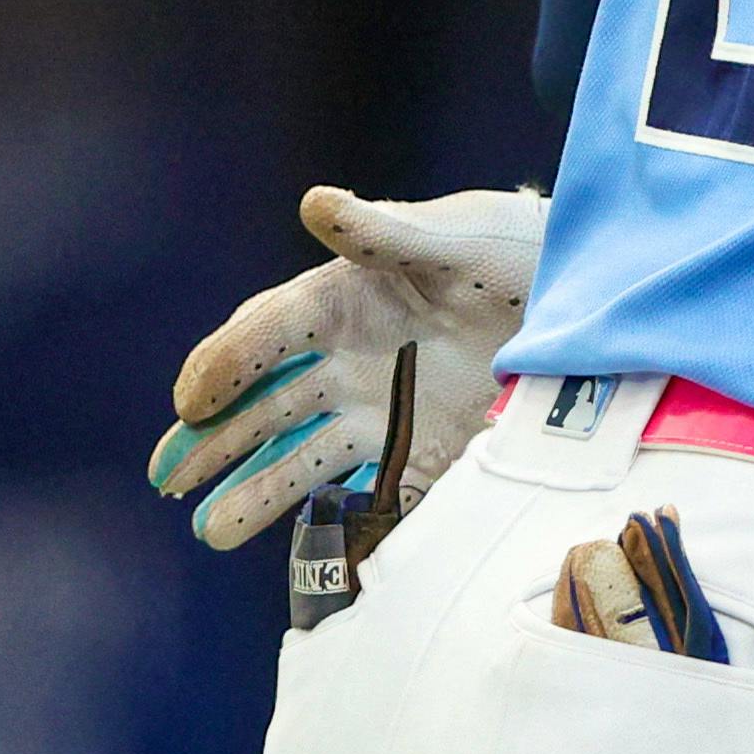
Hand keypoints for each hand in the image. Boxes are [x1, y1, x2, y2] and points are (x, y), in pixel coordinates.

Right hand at [150, 185, 546, 549]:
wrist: (587, 301)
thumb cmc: (511, 249)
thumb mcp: (452, 237)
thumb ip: (384, 232)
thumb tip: (315, 202)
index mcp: (342, 299)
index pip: (265, 334)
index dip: (224, 365)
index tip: (188, 400)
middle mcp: (349, 359)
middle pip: (266, 403)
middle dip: (212, 440)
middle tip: (166, 479)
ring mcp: (382, 409)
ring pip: (301, 453)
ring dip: (253, 488)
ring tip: (210, 531)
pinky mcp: (422, 450)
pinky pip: (365, 489)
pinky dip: (331, 520)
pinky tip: (296, 551)